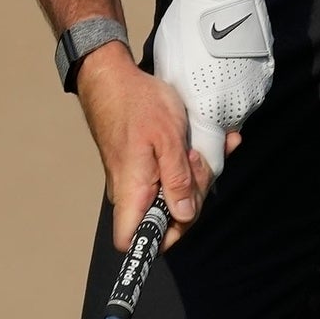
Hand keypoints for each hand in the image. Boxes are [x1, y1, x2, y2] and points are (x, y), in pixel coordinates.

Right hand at [77, 49, 212, 245]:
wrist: (112, 77)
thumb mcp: (168, 139)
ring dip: (195, 176)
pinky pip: (170, 176)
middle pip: (165, 219)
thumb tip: (184, 215)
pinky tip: (207, 146)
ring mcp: (137, 180)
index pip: (133, 240)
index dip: (160, 239)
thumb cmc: (136, 102)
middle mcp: (131, 191)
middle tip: (198, 162)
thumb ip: (178, 180)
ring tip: (203, 149)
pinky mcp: (144, 167)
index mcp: (133, 191)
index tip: (185, 213)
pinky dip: (189, 164)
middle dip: (193, 197)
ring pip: (172, 195)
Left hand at [147, 0, 272, 181]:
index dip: (199, 161)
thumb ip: (179, 108)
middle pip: (224, 133)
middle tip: (196, 110)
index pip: (209, 157)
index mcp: (210, 110)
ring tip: (210, 79)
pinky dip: (237, 86)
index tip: (190, 161)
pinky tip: (225, 67)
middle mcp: (238, 105)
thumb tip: (180, 126)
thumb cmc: (186, 30)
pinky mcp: (266, 73)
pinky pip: (249, 90)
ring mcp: (255, 89)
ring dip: (225, 104)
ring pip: (237, 110)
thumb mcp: (169, 73)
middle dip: (211, 129)